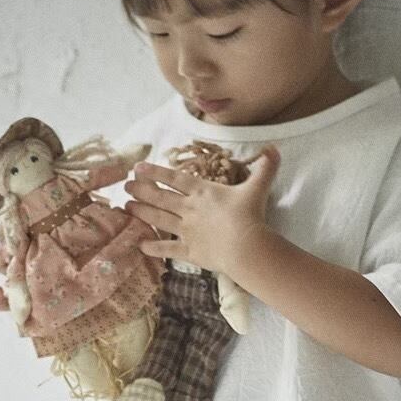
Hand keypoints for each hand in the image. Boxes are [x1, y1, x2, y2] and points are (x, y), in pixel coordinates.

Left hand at [124, 144, 280, 277]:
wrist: (245, 247)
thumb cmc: (250, 216)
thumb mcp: (258, 188)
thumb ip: (265, 168)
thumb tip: (274, 148)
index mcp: (202, 192)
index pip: (174, 178)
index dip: (155, 172)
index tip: (138, 168)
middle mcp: (189, 209)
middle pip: (160, 197)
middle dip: (141, 190)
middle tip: (125, 186)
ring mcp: (187, 231)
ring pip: (158, 219)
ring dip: (141, 213)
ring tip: (126, 208)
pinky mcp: (189, 251)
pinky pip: (167, 250)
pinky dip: (153, 248)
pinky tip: (140, 245)